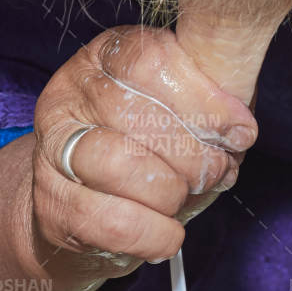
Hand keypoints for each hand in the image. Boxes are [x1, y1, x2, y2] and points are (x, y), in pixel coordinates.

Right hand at [30, 24, 256, 265]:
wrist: (90, 203)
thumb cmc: (151, 148)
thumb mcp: (185, 111)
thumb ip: (213, 103)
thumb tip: (240, 126)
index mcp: (105, 56)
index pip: (150, 61)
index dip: (203, 100)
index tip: (239, 131)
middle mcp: (70, 94)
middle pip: (135, 115)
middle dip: (193, 154)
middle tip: (217, 171)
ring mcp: (53, 149)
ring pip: (118, 165)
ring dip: (171, 192)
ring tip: (186, 198)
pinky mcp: (52, 203)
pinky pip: (113, 222)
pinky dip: (155, 234)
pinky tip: (169, 232)